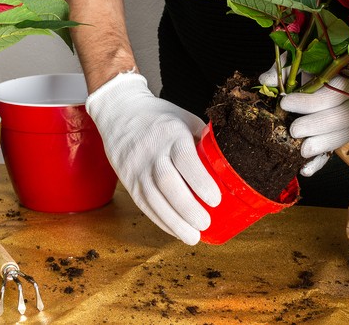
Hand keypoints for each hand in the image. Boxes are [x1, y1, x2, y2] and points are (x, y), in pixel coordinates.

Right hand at [85, 72, 221, 244]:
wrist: (120, 111)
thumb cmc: (160, 116)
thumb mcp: (184, 118)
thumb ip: (203, 139)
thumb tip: (229, 161)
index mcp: (171, 133)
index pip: (185, 159)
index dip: (200, 182)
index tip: (215, 200)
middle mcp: (152, 151)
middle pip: (167, 183)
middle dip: (187, 208)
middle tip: (205, 223)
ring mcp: (136, 166)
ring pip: (153, 198)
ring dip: (173, 222)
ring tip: (193, 237)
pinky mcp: (127, 179)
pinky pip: (143, 204)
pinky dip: (160, 220)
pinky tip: (175, 230)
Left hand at [259, 59, 348, 176]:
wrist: (313, 80)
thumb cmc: (306, 71)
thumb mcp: (296, 64)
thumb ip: (283, 70)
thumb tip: (266, 81)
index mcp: (344, 79)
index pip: (336, 91)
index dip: (311, 101)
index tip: (285, 103)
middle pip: (343, 117)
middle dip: (316, 124)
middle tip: (294, 129)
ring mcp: (348, 122)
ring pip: (343, 135)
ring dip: (322, 145)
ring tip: (301, 150)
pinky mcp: (337, 138)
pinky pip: (333, 152)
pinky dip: (318, 163)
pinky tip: (304, 169)